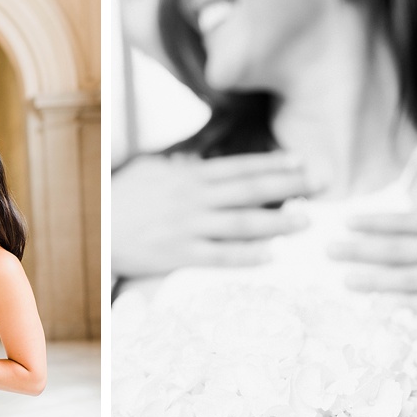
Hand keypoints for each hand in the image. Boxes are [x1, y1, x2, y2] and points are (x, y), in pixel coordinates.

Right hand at [111, 153, 315, 277]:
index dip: (274, 164)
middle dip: (288, 187)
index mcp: (189, 176)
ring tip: (304, 221)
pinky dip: (246, 255)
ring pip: (240, 224)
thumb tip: (200, 160)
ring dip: (276, 222)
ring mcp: (187, 227)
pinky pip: (219, 256)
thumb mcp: (152, 172)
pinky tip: (271, 255)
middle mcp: (193, 199)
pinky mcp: (179, 255)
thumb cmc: (123, 199)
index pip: (240, 167)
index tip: (303, 162)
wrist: (95, 231)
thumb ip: (182, 167)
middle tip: (320, 186)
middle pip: (249, 191)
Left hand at [329, 209, 416, 315]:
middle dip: (362, 250)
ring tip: (347, 281)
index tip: (347, 223)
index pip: (408, 221)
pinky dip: (407, 306)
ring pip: (410, 278)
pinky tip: (382, 307)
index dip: (377, 222)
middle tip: (330, 251)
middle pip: (399, 249)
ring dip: (377, 280)